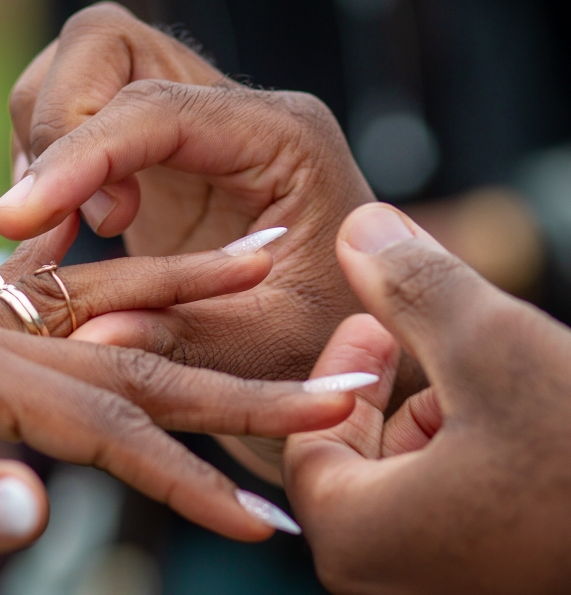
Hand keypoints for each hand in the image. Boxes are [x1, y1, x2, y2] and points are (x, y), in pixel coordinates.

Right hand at [0, 2, 374, 386]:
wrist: (355, 326)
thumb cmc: (335, 331)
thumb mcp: (275, 346)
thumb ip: (186, 336)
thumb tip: (85, 331)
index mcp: (282, 136)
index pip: (157, 109)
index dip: (77, 156)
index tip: (16, 218)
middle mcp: (234, 109)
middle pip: (106, 46)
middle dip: (57, 127)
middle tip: (57, 226)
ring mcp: (194, 119)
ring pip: (82, 65)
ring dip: (47, 142)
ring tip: (63, 233)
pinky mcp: (161, 147)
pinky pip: (78, 110)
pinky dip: (50, 159)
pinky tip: (62, 225)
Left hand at [284, 204, 570, 593]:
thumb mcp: (494, 347)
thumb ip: (412, 287)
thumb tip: (357, 231)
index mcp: (356, 541)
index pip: (307, 446)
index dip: (340, 373)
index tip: (375, 326)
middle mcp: (384, 584)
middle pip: (356, 471)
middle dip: (390, 397)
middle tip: (418, 340)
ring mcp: (442, 593)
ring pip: (409, 496)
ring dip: (434, 429)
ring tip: (482, 378)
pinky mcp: (497, 587)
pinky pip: (456, 525)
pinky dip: (470, 472)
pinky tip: (519, 428)